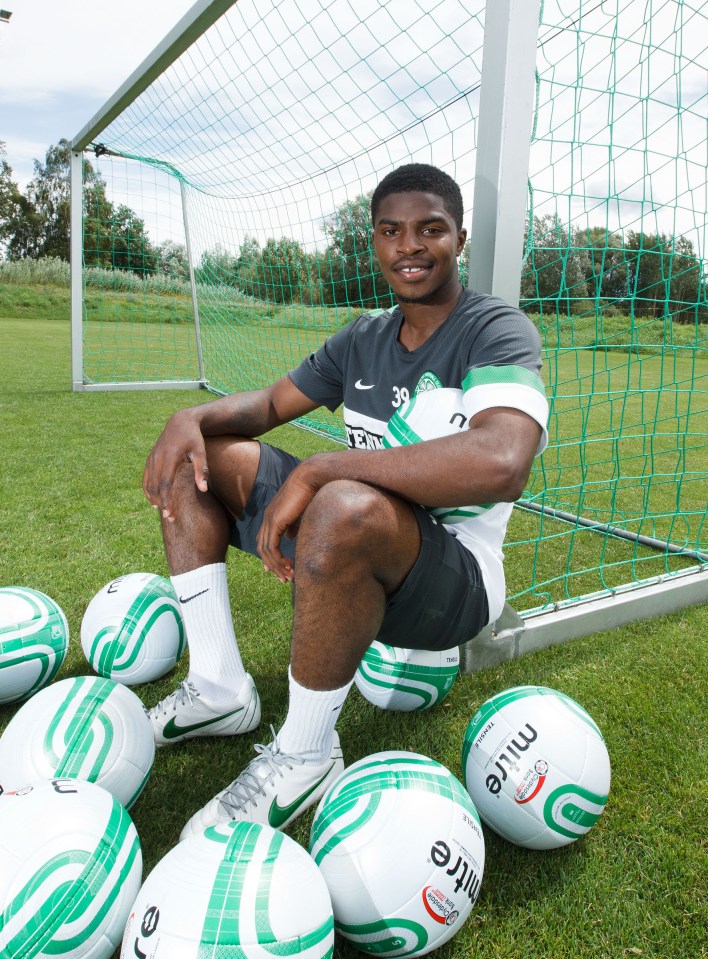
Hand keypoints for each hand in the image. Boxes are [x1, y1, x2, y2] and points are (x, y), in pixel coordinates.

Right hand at [143, 409, 207, 521]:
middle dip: (161, 503)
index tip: (170, 514)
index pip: (165, 484)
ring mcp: (151, 458)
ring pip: (147, 483)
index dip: (167, 500)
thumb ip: (202, 470)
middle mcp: (157, 458)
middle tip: (170, 518)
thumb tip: (203, 489)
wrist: (180, 422)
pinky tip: (154, 500)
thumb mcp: (201, 452)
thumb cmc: (193, 438)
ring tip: (163, 511)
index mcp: (169, 457)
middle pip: (154, 486)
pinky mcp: (150, 458)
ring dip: (153, 498)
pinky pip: (145, 478)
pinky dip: (148, 490)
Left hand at [256, 460, 323, 582]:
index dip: (270, 557)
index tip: (278, 570)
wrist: (310, 478)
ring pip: (266, 550)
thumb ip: (293, 526)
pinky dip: (277, 559)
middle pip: (263, 548)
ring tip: (288, 576)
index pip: (265, 540)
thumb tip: (290, 538)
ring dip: (277, 566)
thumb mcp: (300, 513)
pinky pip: (271, 546)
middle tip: (284, 579)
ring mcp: (269, 520)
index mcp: (272, 515)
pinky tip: (288, 565)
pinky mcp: (275, 521)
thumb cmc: (310, 492)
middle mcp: (267, 518)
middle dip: (273, 566)